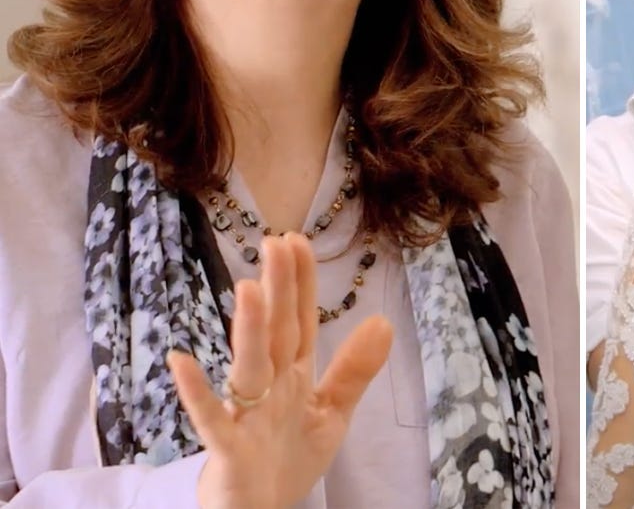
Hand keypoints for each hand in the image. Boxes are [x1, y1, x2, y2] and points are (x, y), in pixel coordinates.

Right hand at [167, 232, 392, 508]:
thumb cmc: (286, 462)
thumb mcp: (330, 413)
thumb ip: (353, 370)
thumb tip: (384, 321)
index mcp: (292, 376)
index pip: (299, 321)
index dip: (300, 283)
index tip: (298, 240)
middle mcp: (267, 387)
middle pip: (275, 332)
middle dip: (278, 290)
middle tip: (276, 243)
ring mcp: (245, 415)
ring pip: (248, 366)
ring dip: (248, 330)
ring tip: (248, 288)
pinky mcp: (228, 448)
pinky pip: (211, 418)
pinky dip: (197, 392)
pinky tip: (182, 362)